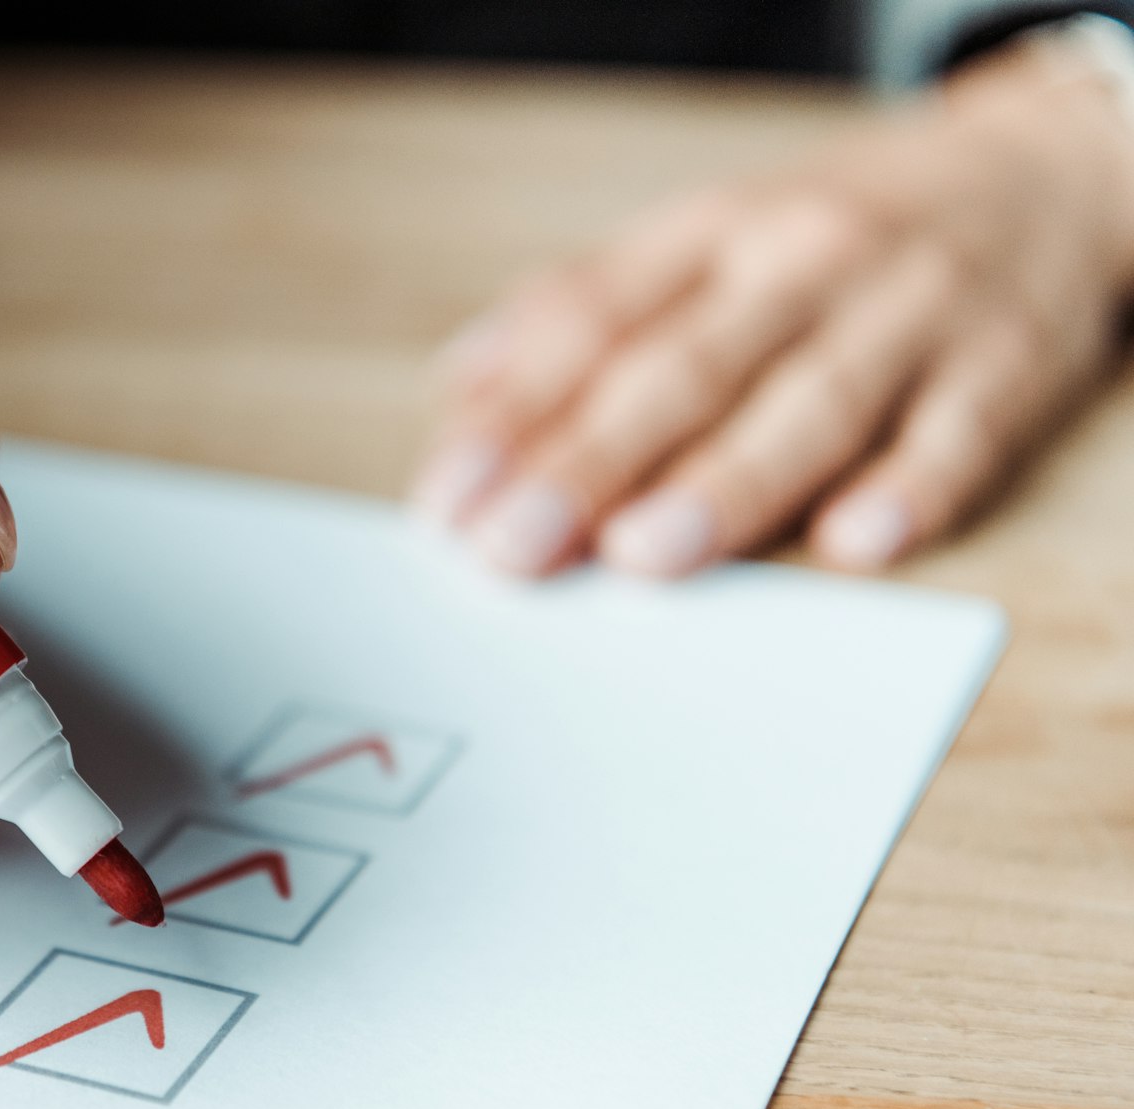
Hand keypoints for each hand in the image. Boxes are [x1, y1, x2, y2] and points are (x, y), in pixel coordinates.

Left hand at [414, 36, 1133, 576]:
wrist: (1044, 170)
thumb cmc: (831, 233)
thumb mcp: (702, 237)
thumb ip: (580, 311)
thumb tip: (460, 393)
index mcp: (712, 234)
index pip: (595, 323)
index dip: (515, 413)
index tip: (448, 496)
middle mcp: (801, 266)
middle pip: (683, 370)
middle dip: (589, 463)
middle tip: (511, 546)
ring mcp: (907, 317)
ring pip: (810, 405)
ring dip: (725, 484)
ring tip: (644, 553)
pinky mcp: (1004, 370)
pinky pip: (960, 435)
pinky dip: (913, 488)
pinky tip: (856, 542)